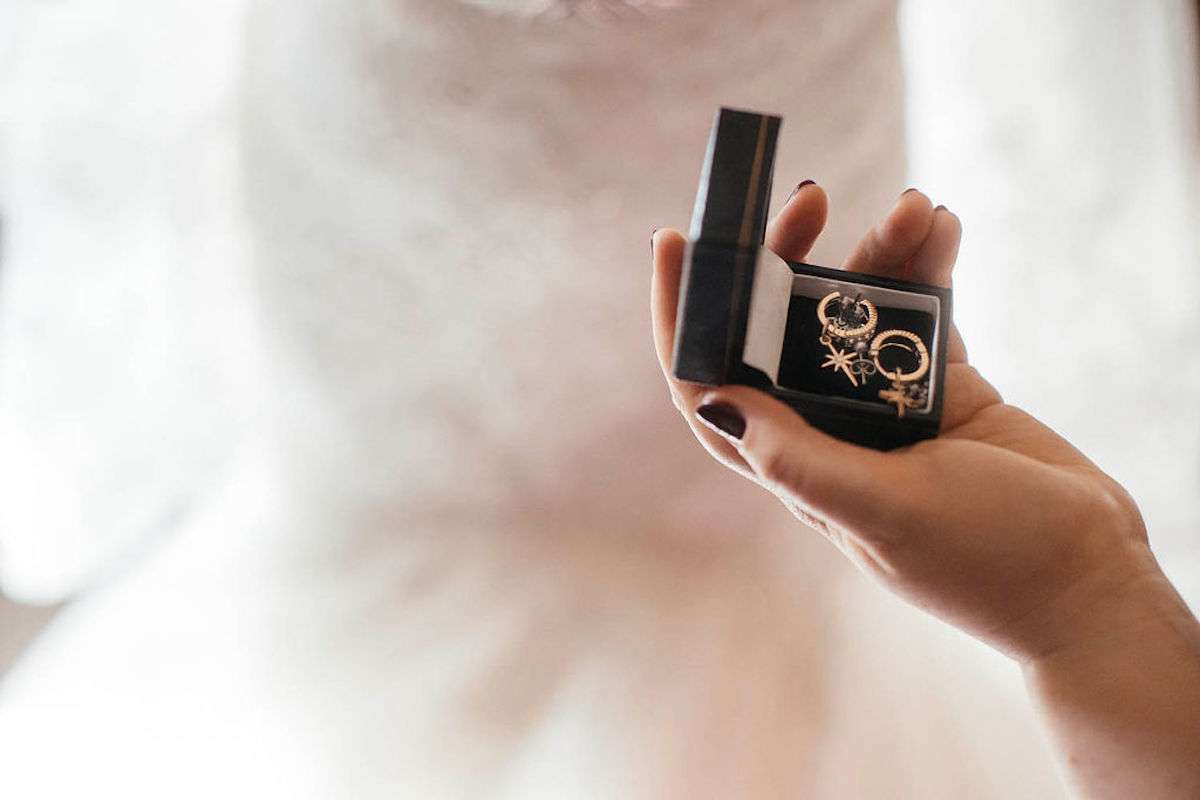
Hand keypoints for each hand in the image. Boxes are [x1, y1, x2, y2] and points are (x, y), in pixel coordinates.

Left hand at [651, 184, 1166, 660]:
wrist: (1090, 579)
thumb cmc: (989, 558)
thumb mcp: (884, 509)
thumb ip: (798, 458)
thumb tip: (710, 398)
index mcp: (797, 463)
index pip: (711, 384)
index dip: (683, 319)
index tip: (677, 243)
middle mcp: (831, 428)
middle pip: (782, 328)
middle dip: (787, 258)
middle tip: (810, 196)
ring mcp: (887, 402)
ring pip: (859, 308)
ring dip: (879, 251)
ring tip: (917, 207)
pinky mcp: (944, 384)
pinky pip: (923, 310)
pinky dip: (929, 267)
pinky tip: (944, 226)